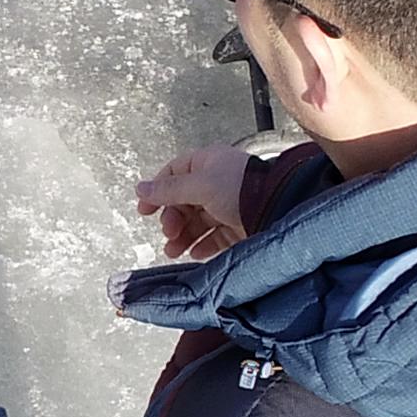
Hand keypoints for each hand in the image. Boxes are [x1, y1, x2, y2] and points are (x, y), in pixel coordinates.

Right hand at [134, 147, 254, 259]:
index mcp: (207, 163)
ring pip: (197, 222)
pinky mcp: (238, 226)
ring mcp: (228, 205)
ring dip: (183, 236)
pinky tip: (194, 253)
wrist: (277, 207)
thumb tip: (139, 189)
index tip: (144, 212)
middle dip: (172, 220)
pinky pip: (214, 237)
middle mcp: (216, 182)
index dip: (157, 192)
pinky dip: (202, 246)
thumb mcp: (198, 185)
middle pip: (184, 202)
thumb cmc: (241, 187)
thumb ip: (167, 190)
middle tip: (168, 232)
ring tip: (174, 251)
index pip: (173, 175)